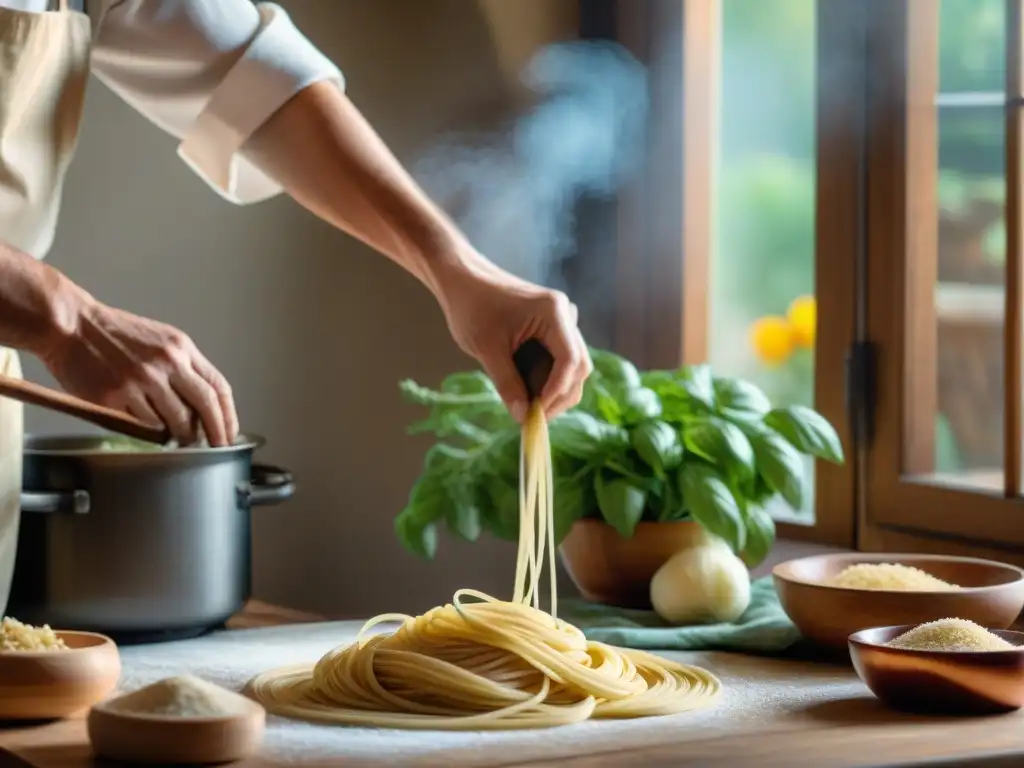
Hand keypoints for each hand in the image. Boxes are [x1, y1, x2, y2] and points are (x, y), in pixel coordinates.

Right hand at [39, 298, 237, 445]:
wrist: (71, 325)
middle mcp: (166, 363)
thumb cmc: (114, 333)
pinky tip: (148, 429)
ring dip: (180, 435)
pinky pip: (143, 424)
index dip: (228, 414)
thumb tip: (201, 405)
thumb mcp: (160, 339)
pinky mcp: (116, 396)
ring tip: (178, 440)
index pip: (217, 386)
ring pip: (175, 420)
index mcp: (181, 347)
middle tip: (217, 447)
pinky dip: (150, 431)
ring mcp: (141, 380)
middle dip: (216, 432)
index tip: (229, 432)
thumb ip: (182, 367)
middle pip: (205, 405)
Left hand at [433, 256, 591, 421]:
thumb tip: (521, 417)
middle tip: (530, 417)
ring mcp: (561, 323)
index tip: (536, 413)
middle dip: (558, 395)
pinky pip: (557, 361)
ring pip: (570, 367)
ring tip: (522, 403)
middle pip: (578, 367)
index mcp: (553, 313)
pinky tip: (522, 387)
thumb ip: (506, 383)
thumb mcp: (486, 348)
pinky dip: (544, 378)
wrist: (462, 279)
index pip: (570, 360)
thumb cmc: (471, 306)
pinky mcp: (552, 330)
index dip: (556, 391)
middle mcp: (565, 316)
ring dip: (550, 389)